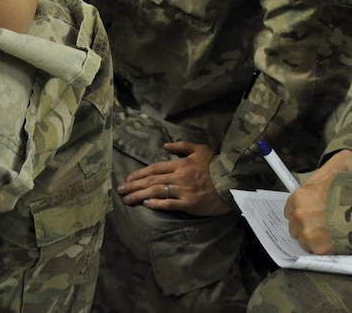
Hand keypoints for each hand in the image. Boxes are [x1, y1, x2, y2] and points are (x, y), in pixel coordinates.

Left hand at [117, 140, 232, 216]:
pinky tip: (146, 205)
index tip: (128, 179)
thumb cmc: (215, 165)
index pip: (155, 168)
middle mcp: (179, 177)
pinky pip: (169, 204)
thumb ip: (182, 146)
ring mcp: (183, 191)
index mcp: (180, 164)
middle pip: (151, 181)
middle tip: (120, 191)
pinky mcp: (189, 204)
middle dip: (134, 186)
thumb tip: (165, 146)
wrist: (231, 182)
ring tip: (127, 200)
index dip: (140, 174)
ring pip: (157, 193)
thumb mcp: (200, 149)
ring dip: (140, 196)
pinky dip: (157, 204)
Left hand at [284, 150, 351, 254]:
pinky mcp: (320, 249)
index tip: (309, 213)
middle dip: (306, 225)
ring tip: (332, 231)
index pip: (289, 210)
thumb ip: (314, 185)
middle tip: (323, 223)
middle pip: (295, 227)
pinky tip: (336, 238)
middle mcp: (300, 216)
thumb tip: (307, 191)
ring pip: (304, 240)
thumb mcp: (330, 176)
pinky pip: (316, 251)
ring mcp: (308, 234)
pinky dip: (324, 247)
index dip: (302, 211)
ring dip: (314, 238)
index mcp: (300, 197)